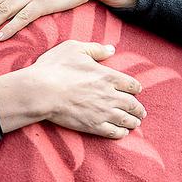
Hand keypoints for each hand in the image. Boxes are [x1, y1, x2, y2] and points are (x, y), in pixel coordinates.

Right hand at [29, 41, 144, 137]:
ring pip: (126, 119)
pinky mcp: (92, 125)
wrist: (41, 92)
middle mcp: (110, 95)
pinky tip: (122, 132)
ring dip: (133, 121)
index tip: (135, 90)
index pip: (132, 84)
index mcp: (108, 76)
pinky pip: (113, 132)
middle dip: (138, 108)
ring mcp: (102, 112)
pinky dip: (121, 133)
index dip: (135, 88)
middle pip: (133, 104)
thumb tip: (111, 49)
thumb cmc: (54, 68)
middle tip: (140, 112)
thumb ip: (95, 49)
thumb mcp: (74, 49)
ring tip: (136, 123)